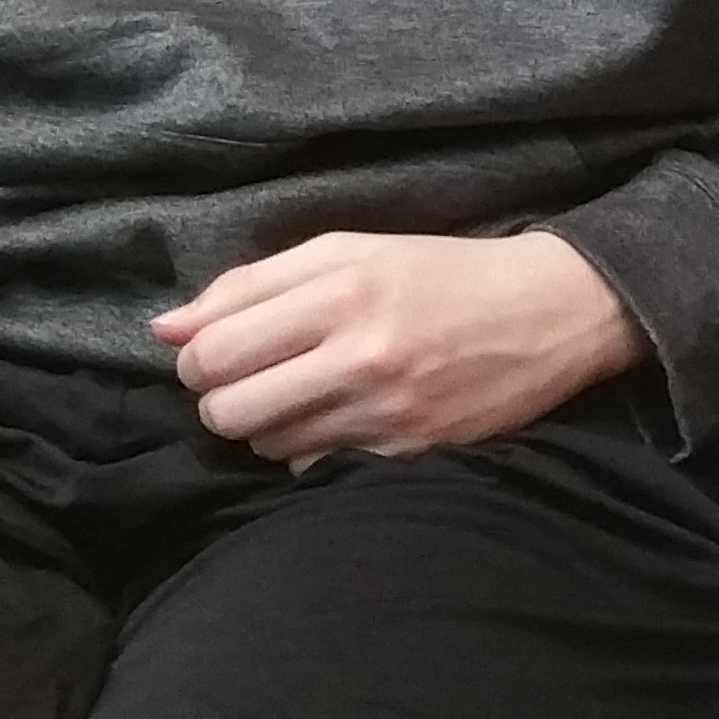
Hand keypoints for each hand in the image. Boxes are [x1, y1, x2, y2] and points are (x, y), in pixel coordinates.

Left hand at [154, 229, 646, 466]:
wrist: (553, 312)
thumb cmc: (442, 273)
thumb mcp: (351, 251)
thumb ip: (252, 284)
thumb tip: (165, 328)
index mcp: (341, 291)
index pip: (212, 351)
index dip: (195, 358)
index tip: (217, 352)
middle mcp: (361, 354)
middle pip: (226, 410)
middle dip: (220, 399)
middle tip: (249, 380)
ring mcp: (387, 412)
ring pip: (266, 446)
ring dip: (267, 425)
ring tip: (302, 395)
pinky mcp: (410, 452)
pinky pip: (315, 468)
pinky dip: (311, 448)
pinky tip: (339, 419)